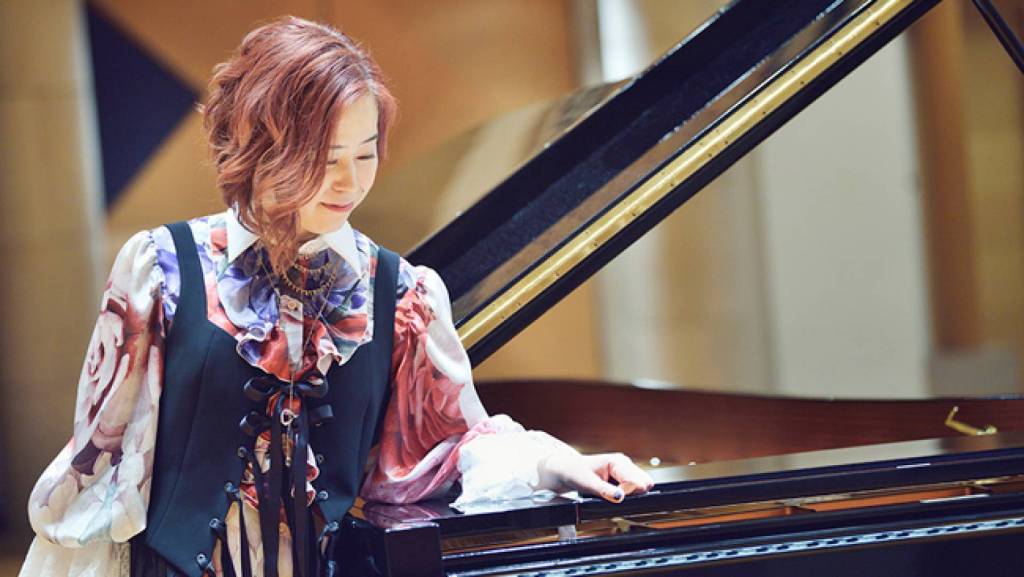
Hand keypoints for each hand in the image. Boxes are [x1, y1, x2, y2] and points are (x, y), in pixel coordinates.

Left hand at [538, 452, 654, 502]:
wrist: (569, 471)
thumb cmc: (576, 474)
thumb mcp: (588, 484)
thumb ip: (605, 491)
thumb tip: (620, 497)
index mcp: (618, 462)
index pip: (635, 482)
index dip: (626, 494)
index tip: (611, 495)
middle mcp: (626, 463)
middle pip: (643, 485)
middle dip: (631, 495)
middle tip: (611, 494)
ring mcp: (627, 469)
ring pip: (642, 487)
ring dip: (629, 495)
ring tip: (610, 492)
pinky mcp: (626, 476)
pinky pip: (636, 489)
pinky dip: (627, 494)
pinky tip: (613, 492)